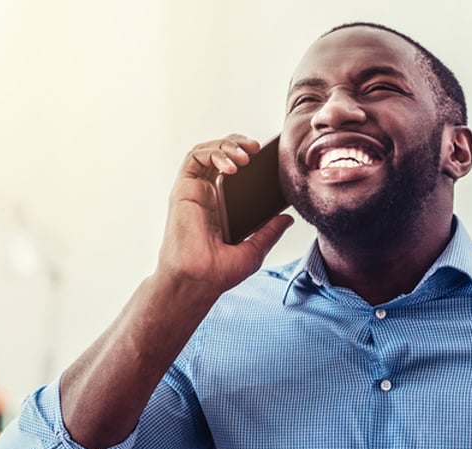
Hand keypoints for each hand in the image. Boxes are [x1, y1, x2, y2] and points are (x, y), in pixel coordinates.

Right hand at [157, 134, 293, 297]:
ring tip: (246, 154)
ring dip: (227, 146)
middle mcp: (207, 195)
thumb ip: (269, 231)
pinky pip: (194, 159)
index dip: (248, 158)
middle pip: (220, 155)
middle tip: (257, 147)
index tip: (268, 157)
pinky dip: (213, 154)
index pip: (234, 171)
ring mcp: (195, 191)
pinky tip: (231, 165)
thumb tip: (288, 219)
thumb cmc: (218, 272)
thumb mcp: (254, 249)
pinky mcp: (183, 190)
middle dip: (238, 144)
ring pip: (207, 152)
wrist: (199, 281)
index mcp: (223, 206)